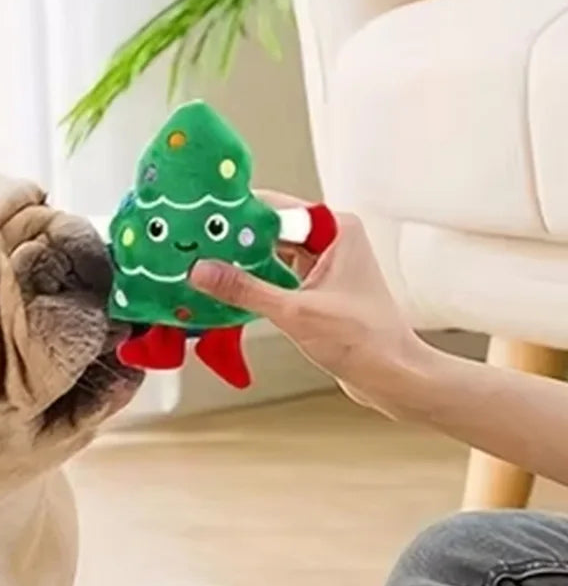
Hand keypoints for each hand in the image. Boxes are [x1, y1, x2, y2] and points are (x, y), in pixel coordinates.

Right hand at [188, 194, 425, 414]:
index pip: (275, 209)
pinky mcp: (316, 287)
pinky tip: (224, 289)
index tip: (201, 221)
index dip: (237, 216)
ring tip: (201, 267)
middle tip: (192, 247)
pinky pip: (275, 274)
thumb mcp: (296, 312)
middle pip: (270, 229)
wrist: (393, 376)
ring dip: (240, 262)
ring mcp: (324, 263)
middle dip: (233, 240)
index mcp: (336, 229)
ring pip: (270, 252)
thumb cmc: (363, 341)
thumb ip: (245, 290)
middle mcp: (331, 239)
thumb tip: (202, 271)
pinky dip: (252, 282)